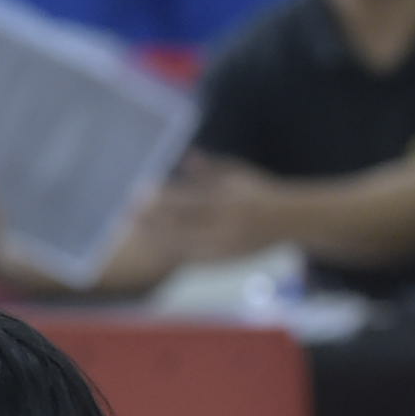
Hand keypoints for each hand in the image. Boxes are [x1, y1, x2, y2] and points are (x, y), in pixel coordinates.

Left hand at [140, 153, 284, 265]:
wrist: (290, 220)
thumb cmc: (258, 192)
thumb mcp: (237, 174)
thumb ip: (209, 169)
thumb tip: (185, 155)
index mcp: (227, 199)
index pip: (187, 201)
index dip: (161, 200)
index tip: (136, 196)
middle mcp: (224, 223)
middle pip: (180, 225)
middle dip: (151, 222)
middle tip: (123, 216)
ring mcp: (223, 244)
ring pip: (182, 245)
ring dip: (156, 239)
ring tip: (133, 232)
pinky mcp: (223, 260)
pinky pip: (191, 258)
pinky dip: (171, 252)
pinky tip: (154, 246)